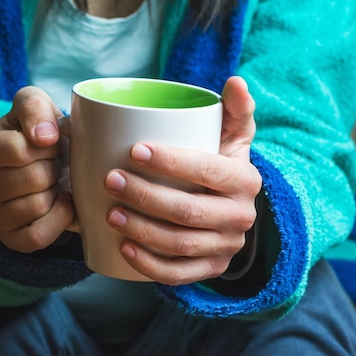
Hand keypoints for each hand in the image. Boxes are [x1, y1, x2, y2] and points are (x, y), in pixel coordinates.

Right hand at [0, 87, 74, 252]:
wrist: (29, 168)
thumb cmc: (30, 135)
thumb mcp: (30, 106)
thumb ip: (33, 107)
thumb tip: (45, 136)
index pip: (18, 149)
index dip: (45, 145)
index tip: (46, 144)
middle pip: (33, 178)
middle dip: (53, 167)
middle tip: (50, 164)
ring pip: (39, 206)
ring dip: (56, 191)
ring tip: (50, 182)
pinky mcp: (8, 240)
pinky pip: (41, 235)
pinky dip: (60, 218)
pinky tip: (59, 202)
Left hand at [104, 76, 261, 284]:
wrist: (229, 209)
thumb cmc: (218, 164)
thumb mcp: (232, 137)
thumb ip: (235, 110)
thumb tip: (235, 80)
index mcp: (245, 180)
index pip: (206, 170)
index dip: (170, 161)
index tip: (133, 150)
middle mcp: (241, 217)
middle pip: (188, 211)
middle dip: (145, 196)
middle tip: (110, 180)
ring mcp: (225, 248)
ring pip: (180, 244)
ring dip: (142, 230)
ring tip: (110, 213)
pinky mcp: (210, 270)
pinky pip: (179, 275)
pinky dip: (149, 265)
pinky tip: (123, 249)